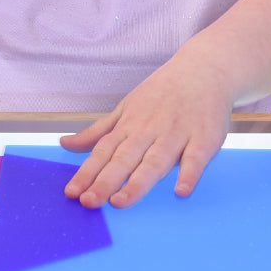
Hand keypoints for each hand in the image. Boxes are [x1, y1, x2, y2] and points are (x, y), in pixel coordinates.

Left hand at [60, 63, 232, 208]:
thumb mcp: (125, 108)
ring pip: (155, 161)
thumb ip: (98, 132)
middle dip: (106, 181)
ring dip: (138, 182)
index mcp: (129, 126)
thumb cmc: (163, 93)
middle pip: (125, 159)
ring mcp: (177, 134)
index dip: (87, 172)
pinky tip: (181, 191)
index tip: (72, 192)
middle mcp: (149, 131)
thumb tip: (65, 144)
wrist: (205, 68)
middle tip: (89, 202)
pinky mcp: (204, 139)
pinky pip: (196, 159)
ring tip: (121, 201)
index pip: (103, 151)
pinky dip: (189, 174)